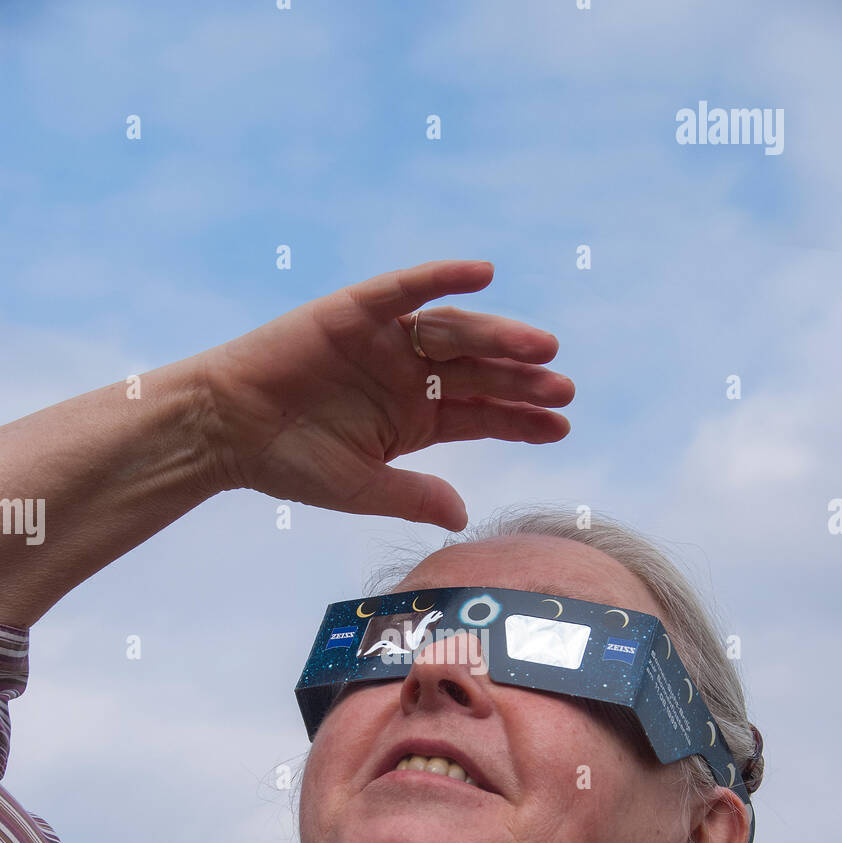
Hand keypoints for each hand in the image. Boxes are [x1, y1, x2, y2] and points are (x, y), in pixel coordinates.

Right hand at [197, 259, 574, 530]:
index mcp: (413, 418)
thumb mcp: (361, 488)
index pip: (481, 416)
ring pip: (455, 333)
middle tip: (563, 388)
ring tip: (541, 348)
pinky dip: (442, 277)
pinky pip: (405, 289)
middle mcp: (407, 376)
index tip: (561, 426)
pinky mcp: (355, 311)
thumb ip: (413, 496)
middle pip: (478, 373)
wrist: (225, 431)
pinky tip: (484, 273)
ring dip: (498, 336)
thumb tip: (462, 517)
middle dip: (521, 381)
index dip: (521, 420)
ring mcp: (384, 342)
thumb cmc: (289, 462)